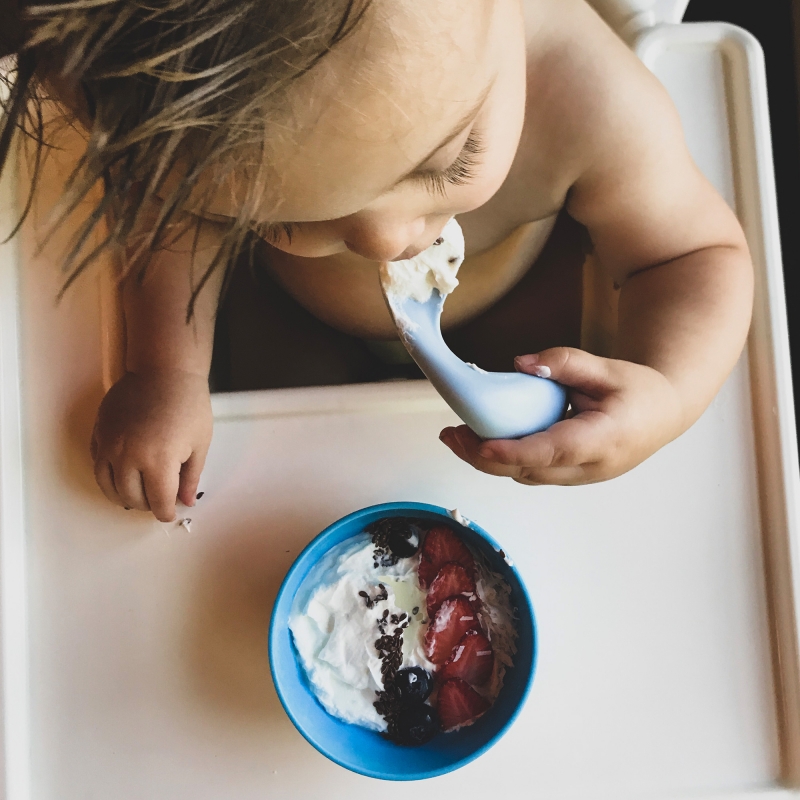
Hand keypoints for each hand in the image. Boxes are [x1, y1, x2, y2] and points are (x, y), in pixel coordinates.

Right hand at [91, 370, 212, 520]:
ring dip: (122, 495)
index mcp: (158, 461)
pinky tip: (120, 474)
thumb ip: (190, 477)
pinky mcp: (100, 432)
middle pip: (131, 497)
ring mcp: (110, 444)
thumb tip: (185, 502)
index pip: (158, 502)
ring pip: (108, 485)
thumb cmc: (188, 404)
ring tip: (136, 494)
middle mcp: (129, 456)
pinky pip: (97, 464)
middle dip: (146, 505)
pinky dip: (107, 476)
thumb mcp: (200, 444)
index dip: (165, 512)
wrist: (165, 371)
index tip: (170, 513)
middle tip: (157, 501)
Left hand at [439, 347, 684, 484]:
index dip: (515, 451)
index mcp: (605, 439)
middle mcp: (591, 466)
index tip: (482, 444)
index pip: (554, 450)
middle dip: (485, 457)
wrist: (663, 414)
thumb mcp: (608, 367)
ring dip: (489, 461)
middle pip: (530, 471)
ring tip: (456, 437)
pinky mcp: (570, 475)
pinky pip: (531, 472)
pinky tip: (482, 441)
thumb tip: (521, 364)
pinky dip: (504, 460)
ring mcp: (580, 476)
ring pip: (526, 476)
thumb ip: (565, 363)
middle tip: (450, 435)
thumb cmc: (639, 391)